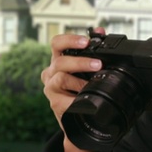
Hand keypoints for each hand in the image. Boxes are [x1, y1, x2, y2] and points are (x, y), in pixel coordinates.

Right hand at [41, 27, 104, 151]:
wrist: (80, 120)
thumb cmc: (82, 90)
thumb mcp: (87, 69)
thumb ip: (92, 50)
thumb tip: (100, 31)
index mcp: (59, 61)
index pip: (57, 43)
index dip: (70, 40)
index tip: (86, 41)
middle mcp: (51, 73)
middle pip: (60, 60)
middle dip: (80, 61)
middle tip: (97, 64)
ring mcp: (51, 88)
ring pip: (61, 77)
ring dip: (79, 79)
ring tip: (92, 83)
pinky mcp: (54, 103)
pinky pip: (63, 98)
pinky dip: (76, 97)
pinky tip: (84, 97)